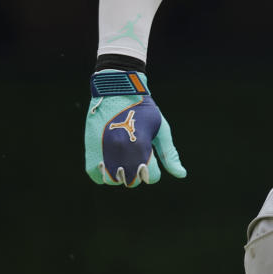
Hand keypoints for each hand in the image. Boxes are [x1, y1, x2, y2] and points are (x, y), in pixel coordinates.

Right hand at [84, 70, 185, 186]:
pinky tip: (111, 162)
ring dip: (120, 174)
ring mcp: (104, 153)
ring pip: (114, 180)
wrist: (118, 91)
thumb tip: (182, 175)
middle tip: (137, 157)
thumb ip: (170, 154)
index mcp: (141, 146)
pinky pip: (97, 176)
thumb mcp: (161, 129)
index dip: (154, 171)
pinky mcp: (90, 151)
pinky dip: (104, 173)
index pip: (152, 177)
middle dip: (137, 173)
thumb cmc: (144, 110)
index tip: (150, 159)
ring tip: (123, 158)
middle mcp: (122, 152)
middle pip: (132, 181)